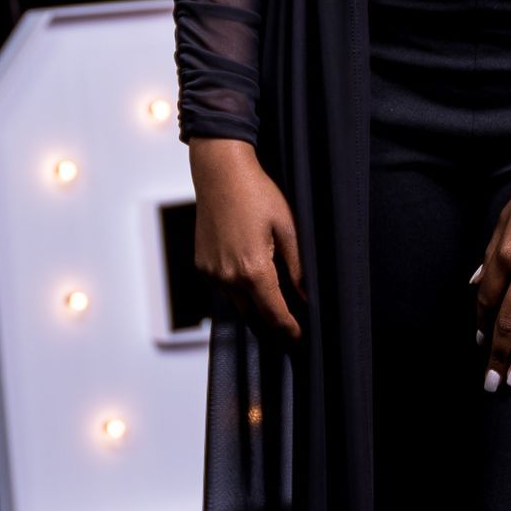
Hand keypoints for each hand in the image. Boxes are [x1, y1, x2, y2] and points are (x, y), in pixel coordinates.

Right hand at [189, 139, 304, 342]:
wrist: (220, 172)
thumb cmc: (256, 193)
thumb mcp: (288, 228)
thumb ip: (298, 268)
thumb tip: (307, 296)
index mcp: (253, 269)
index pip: (275, 314)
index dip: (289, 330)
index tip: (300, 338)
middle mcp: (228, 276)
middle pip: (254, 318)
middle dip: (273, 328)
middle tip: (291, 332)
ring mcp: (211, 272)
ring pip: (237, 305)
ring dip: (255, 311)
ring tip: (275, 311)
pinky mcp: (202, 264)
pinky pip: (223, 289)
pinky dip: (239, 293)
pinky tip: (253, 285)